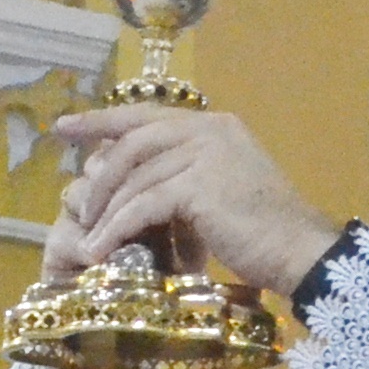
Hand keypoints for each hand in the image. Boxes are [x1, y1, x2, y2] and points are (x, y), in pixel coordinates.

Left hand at [43, 106, 338, 298]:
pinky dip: (118, 228)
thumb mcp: (222, 194)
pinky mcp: (199, 185)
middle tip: (71, 195)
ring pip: (136, 177)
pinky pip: (144, 204)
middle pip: (134, 141)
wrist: (302, 251)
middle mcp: (210, 130)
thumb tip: (134, 188)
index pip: (147, 116)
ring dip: (107, 211)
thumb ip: (185, 179)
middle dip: (97, 169)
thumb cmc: (266, 233)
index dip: (103, 121)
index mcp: (215, 126)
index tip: (66, 127)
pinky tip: (102, 249)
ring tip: (88, 238)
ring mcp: (205, 153)